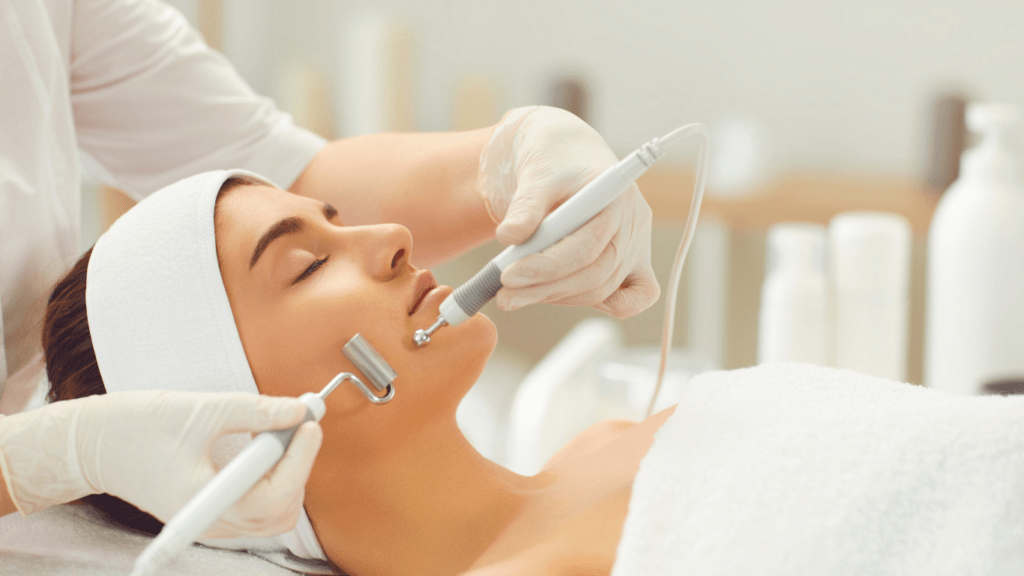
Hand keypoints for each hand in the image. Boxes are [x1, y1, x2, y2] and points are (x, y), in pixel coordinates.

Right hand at [0, 391, 321, 537]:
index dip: (300, 457)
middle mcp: (212, 522)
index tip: (310, 422)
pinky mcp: (212, 513)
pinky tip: (266, 445)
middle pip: (281, 509)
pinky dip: (273, 478)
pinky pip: (258, 507)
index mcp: (205, 502)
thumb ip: (255, 411)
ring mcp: (212, 521)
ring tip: (281, 431)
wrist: (91, 445)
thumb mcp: (201, 411)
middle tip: (299, 422)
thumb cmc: (134, 427)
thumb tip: (298, 410)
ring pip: (274, 513)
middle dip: (298, 465)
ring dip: (288, 472)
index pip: (274, 495)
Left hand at [478, 106, 658, 317]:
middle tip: (505, 295)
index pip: (588, 244)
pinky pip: (633, 297)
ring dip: (555, 296)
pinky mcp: (631, 263)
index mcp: (615, 195)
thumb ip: (525, 206)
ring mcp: (636, 245)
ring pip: (601, 287)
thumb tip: (509, 237)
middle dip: (546, 287)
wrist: (565, 159)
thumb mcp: (535, 175)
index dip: (547, 266)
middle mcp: (633, 223)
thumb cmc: (554, 163)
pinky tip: (562, 299)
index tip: (507, 275)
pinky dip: (604, 306)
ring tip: (514, 294)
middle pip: (597, 272)